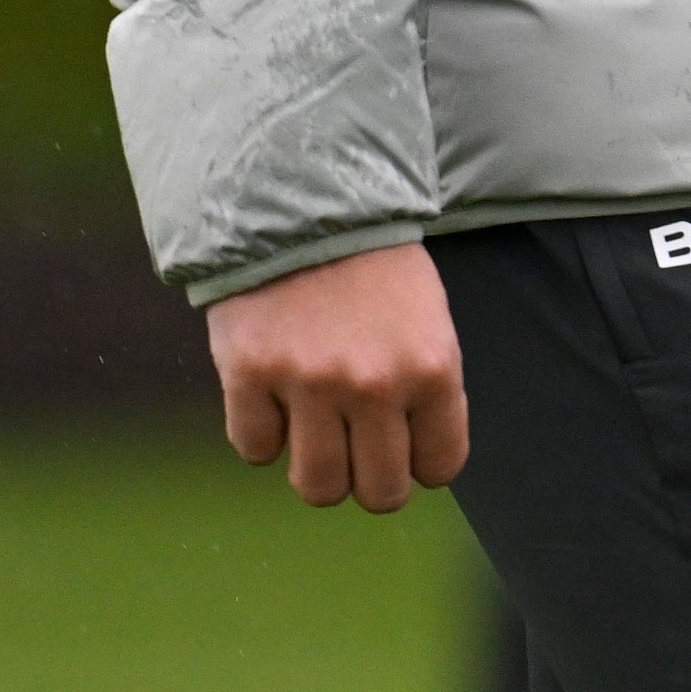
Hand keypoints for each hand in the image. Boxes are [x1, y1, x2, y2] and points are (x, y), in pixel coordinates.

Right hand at [204, 242, 469, 510]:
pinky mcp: (250, 373)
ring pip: (318, 487)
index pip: (440, 467)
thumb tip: (414, 463)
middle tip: (357, 443)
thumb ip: (424, 389)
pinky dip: (261, 430)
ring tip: (314, 427)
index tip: (404, 439)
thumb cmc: (373, 266)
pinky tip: (272, 391)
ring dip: (316, 467)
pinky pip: (255, 449)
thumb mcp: (426, 320)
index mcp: (433, 368)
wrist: (303, 197)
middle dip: (370, 476)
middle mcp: (375, 383)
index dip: (420, 460)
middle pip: (380, 494)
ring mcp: (309, 382)